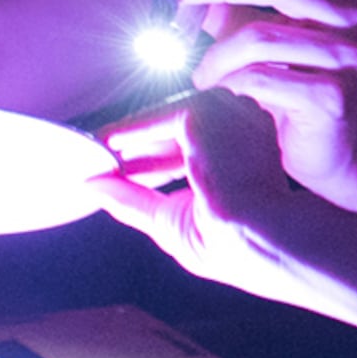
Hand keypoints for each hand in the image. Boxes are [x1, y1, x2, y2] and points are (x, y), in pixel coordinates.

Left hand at [90, 86, 333, 306]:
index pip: (196, 148)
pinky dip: (126, 131)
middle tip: (105, 163)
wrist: (263, 243)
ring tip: (101, 153)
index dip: (155, 159)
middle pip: (180, 132)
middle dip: (139, 149)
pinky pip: (153, 118)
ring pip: (166, 120)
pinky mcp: (204, 112)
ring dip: (130, 137)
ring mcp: (226, 114)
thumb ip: (134, 201)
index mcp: (248, 151)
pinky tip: (105, 142)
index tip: (123, 170)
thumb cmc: (239, 245)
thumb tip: (93, 189)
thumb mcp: (173, 221)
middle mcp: (241, 126)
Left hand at [162, 0, 356, 212]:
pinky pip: (261, 79)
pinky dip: (231, 82)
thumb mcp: (264, 37)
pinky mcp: (333, 97)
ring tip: (200, 74)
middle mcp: (353, 17)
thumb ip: (233, 6)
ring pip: (260, 35)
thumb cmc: (298, 89)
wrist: (339, 150)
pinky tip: (223, 91)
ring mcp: (348, 57)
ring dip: (216, 54)